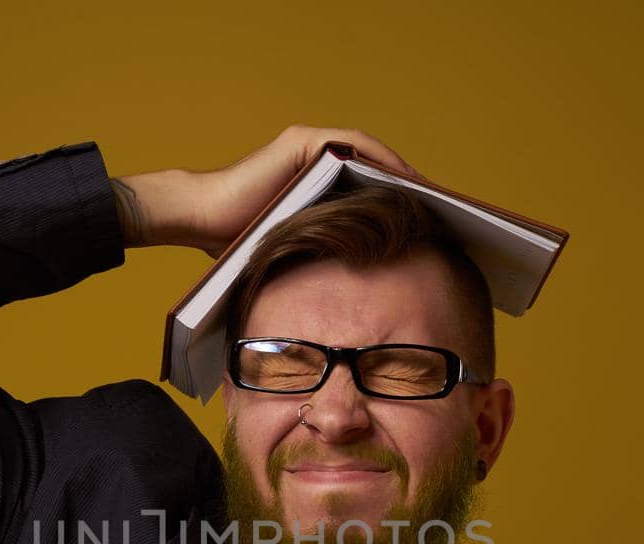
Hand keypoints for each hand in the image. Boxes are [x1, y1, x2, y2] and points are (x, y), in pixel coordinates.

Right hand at [112, 126, 419, 257]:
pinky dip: (380, 160)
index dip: (398, 208)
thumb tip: (355, 299)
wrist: (199, 220)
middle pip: (374, 174)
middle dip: (407, 192)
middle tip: (444, 214)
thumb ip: (320, 257)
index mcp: (314, 188)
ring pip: (369, 157)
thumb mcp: (292, 254)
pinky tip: (403, 181)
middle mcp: (314, 162)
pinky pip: (352, 146)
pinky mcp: (302, 143)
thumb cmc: (236, 246)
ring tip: (431, 198)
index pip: (367, 193)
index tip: (427, 230)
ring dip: (401, 174)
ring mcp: (309, 149)